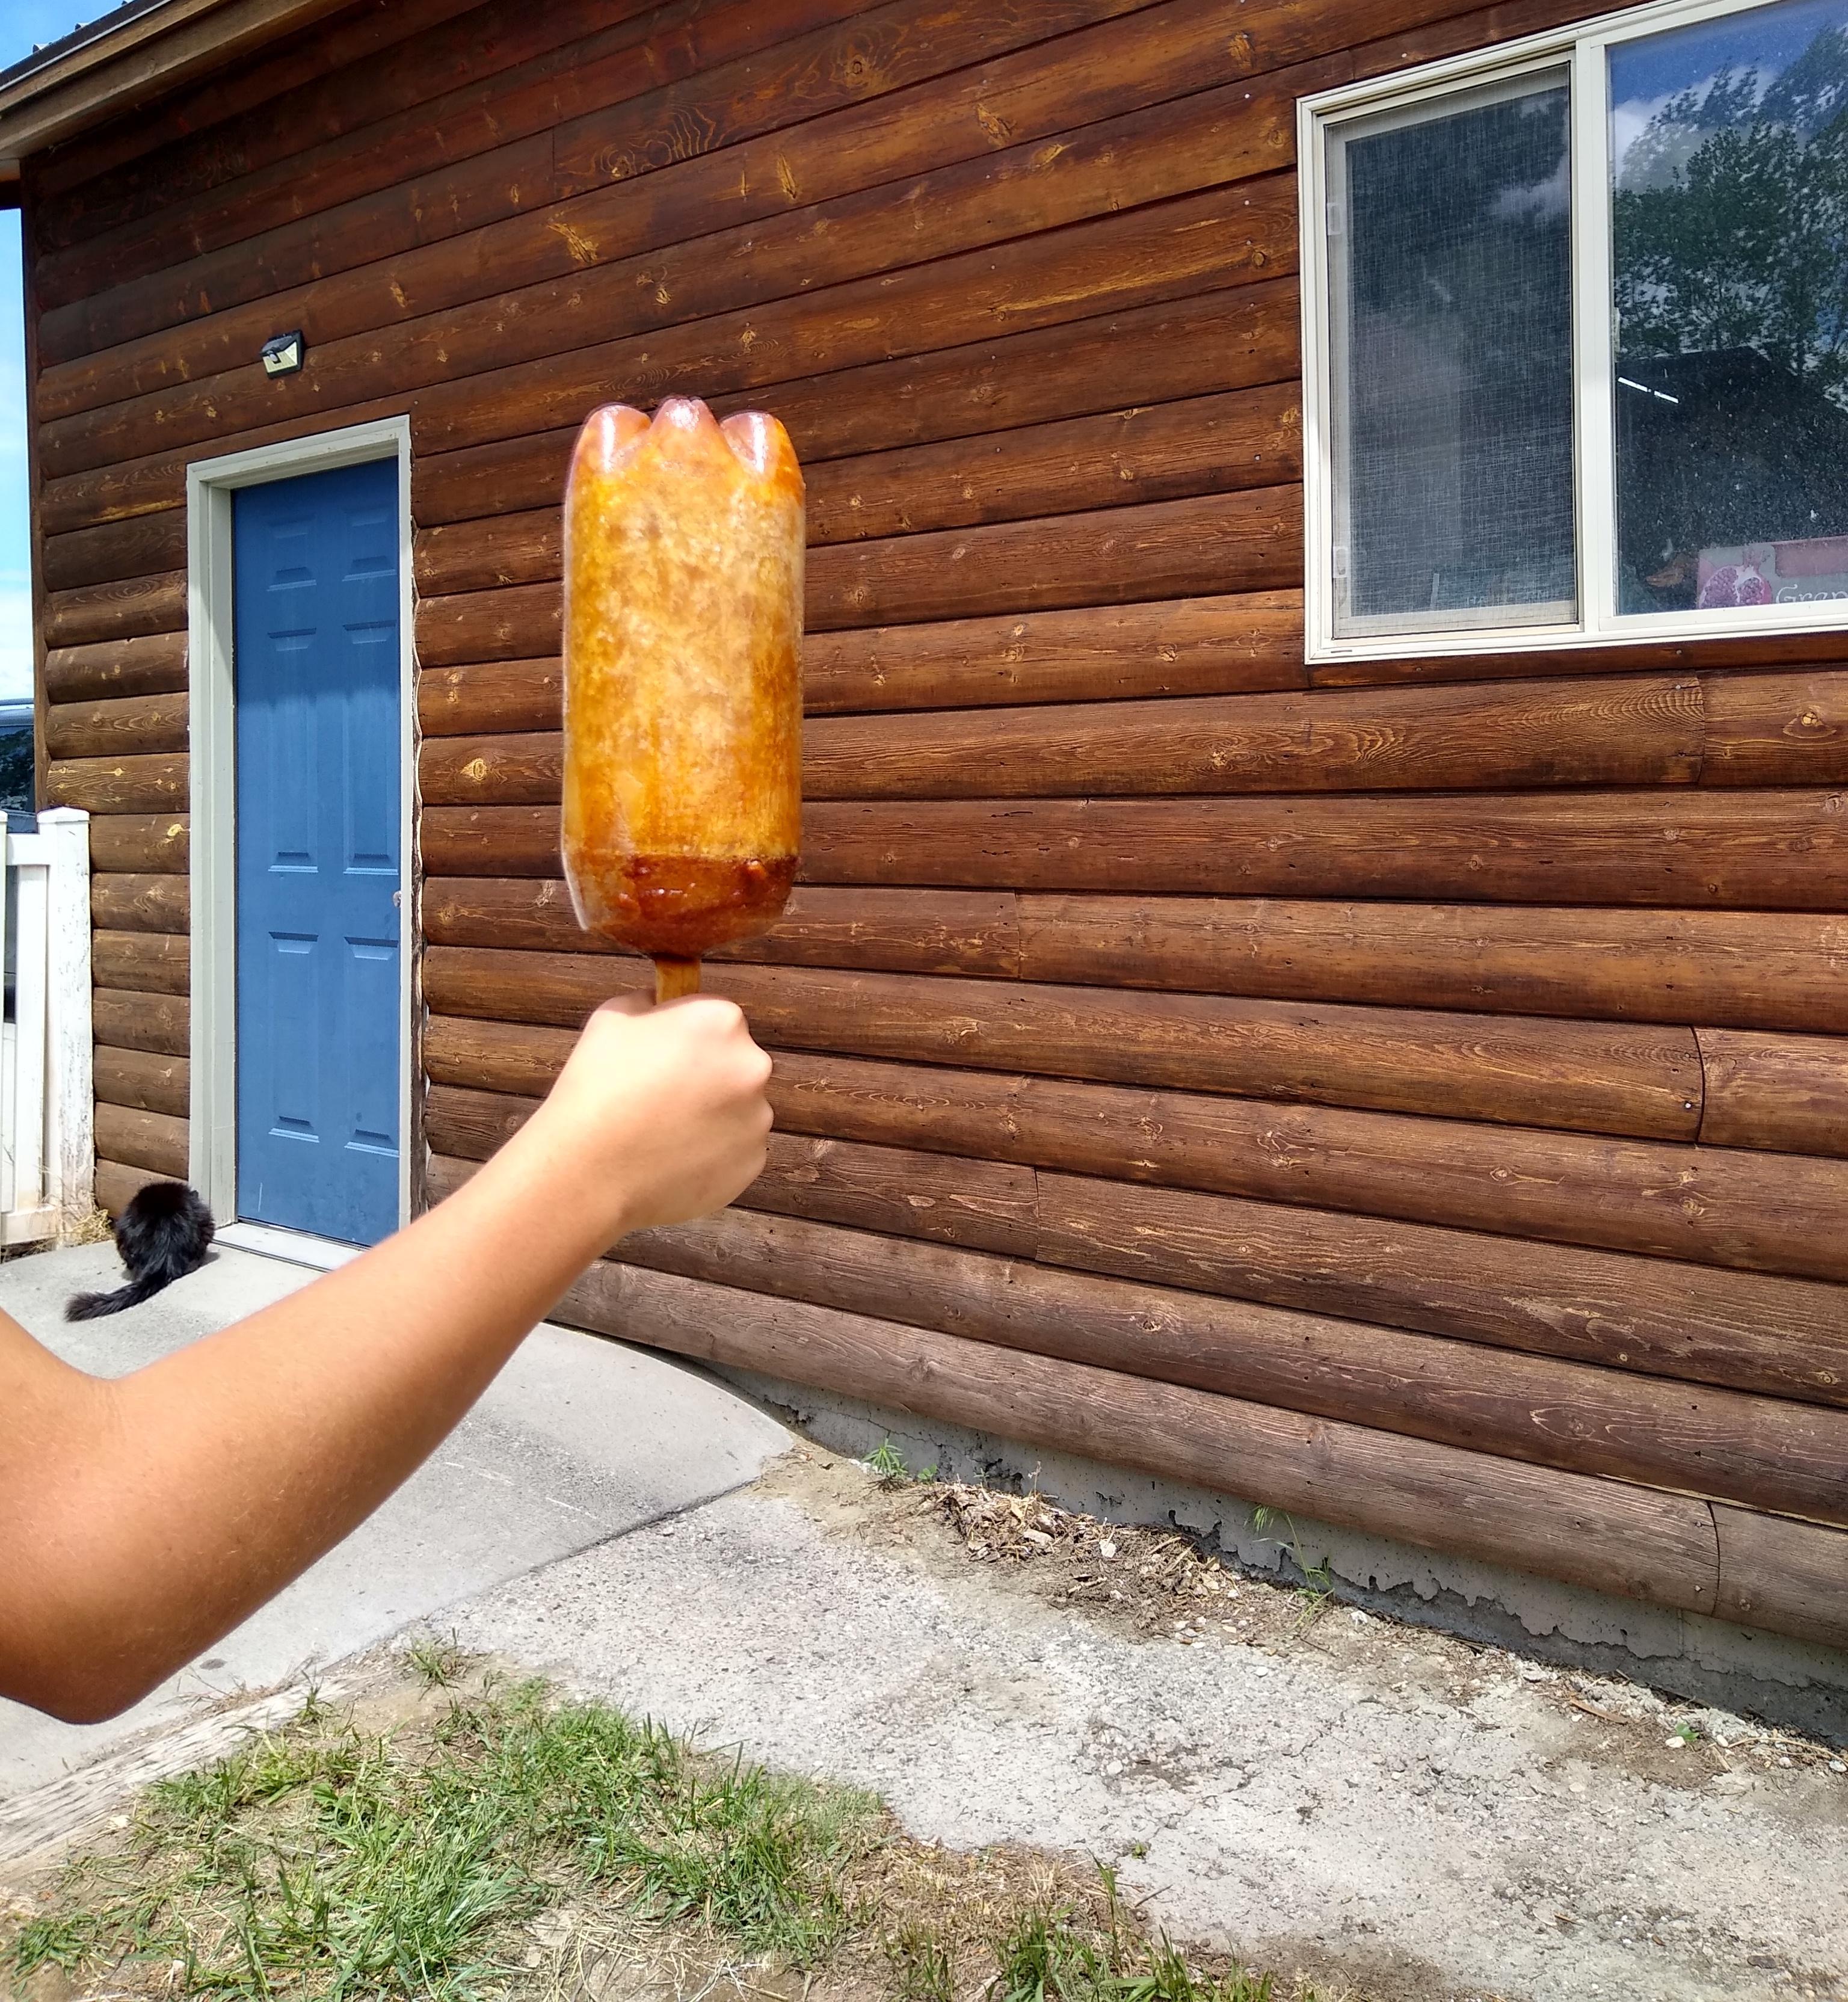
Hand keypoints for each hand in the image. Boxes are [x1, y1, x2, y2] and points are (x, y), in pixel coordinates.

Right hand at [518, 992, 773, 1238]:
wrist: (589, 1171)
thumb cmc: (596, 1088)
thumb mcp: (612, 1017)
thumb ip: (649, 1002)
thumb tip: (661, 1005)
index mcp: (722, 1021)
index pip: (717, 1016)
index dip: (688, 1034)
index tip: (663, 1054)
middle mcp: (753, 1066)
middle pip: (735, 1062)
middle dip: (707, 1074)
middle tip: (663, 1094)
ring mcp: (757, 1119)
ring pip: (739, 1107)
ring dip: (712, 1113)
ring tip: (665, 1131)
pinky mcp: (753, 1162)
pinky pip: (737, 1148)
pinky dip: (713, 1152)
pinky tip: (675, 1157)